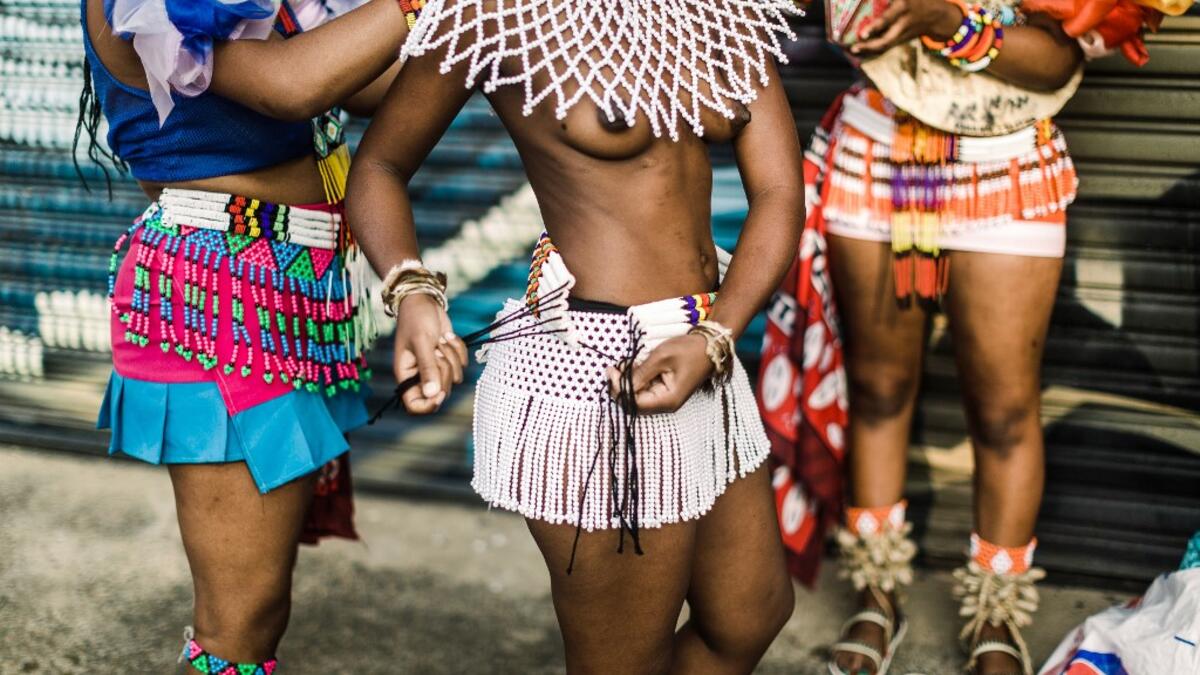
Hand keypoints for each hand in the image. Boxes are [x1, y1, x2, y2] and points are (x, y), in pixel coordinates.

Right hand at [392, 294, 467, 414]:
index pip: (415, 405)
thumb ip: (427, 368)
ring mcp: (436, 368)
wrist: (424, 301)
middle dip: (444, 369)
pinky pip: (463, 364)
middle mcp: (420, 375)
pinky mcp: (449, 358)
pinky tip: (447, 336)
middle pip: (440, 391)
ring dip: (452, 356)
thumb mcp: (422, 342)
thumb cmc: (416, 319)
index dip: (428, 405)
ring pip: (455, 378)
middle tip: (437, 350)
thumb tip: (432, 394)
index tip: (439, 393)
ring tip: (439, 340)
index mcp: (406, 375)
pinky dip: (459, 349)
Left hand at [607, 334, 714, 414]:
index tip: (610, 372)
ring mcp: (666, 397)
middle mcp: (666, 403)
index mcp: (667, 400)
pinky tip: (631, 365)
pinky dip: (636, 378)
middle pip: (635, 403)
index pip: (634, 403)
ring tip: (621, 364)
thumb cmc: (689, 350)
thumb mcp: (661, 357)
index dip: (620, 389)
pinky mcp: (665, 389)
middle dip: (621, 386)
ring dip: (627, 381)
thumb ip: (640, 372)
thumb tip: (620, 382)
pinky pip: (646, 388)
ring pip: (638, 396)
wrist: (710, 345)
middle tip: (612, 368)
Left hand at [850, 0, 963, 56]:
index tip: (863, 33)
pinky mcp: (901, 39)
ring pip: (885, 45)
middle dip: (870, 45)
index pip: (888, 18)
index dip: (875, 27)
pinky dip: (873, 48)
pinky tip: (860, 49)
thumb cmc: (915, 0)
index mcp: (904, 7)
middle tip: (854, 47)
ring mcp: (903, 33)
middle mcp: (903, 22)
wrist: (936, 15)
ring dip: (869, 49)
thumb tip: (865, 0)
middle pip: (886, 38)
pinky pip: (886, 46)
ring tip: (853, 49)